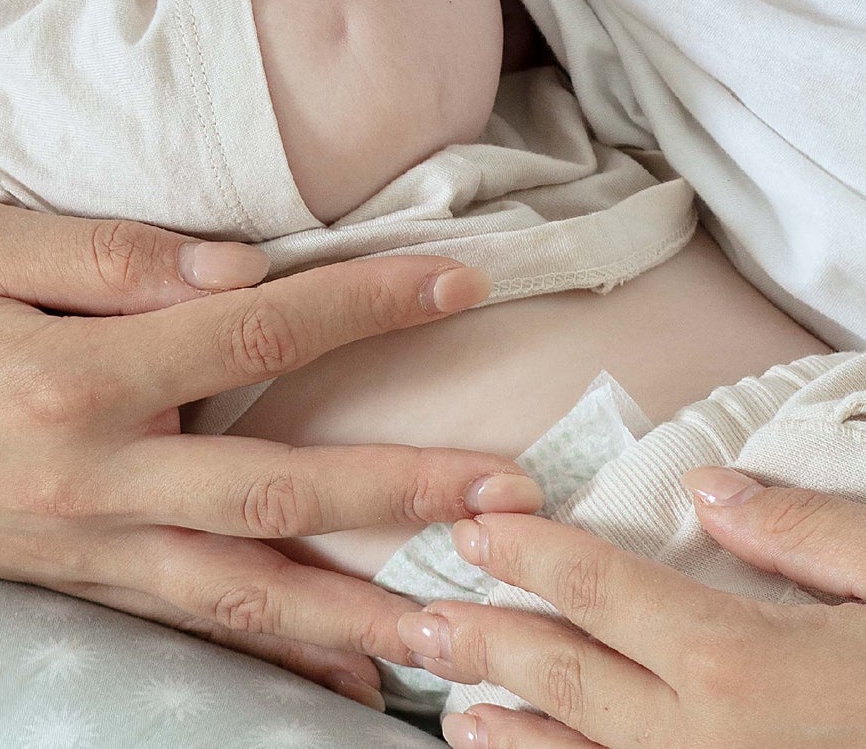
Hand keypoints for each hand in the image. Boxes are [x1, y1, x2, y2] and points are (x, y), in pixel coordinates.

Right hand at [0, 205, 542, 711]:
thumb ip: (106, 253)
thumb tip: (238, 266)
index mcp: (67, 374)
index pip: (250, 332)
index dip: (360, 303)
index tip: (459, 275)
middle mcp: (85, 477)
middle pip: (273, 492)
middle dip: (404, 490)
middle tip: (518, 493)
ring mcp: (74, 545)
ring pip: (243, 590)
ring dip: (365, 606)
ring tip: (471, 617)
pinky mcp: (60, 581)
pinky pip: (184, 626)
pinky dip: (271, 654)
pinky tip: (346, 673)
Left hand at [392, 473, 865, 744]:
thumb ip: (804, 536)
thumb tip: (709, 495)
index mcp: (741, 664)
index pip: (603, 591)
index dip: (530, 554)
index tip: (470, 527)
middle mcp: (707, 747)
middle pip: (569, 681)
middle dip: (485, 640)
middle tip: (413, 613)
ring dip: (510, 736)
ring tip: (450, 708)